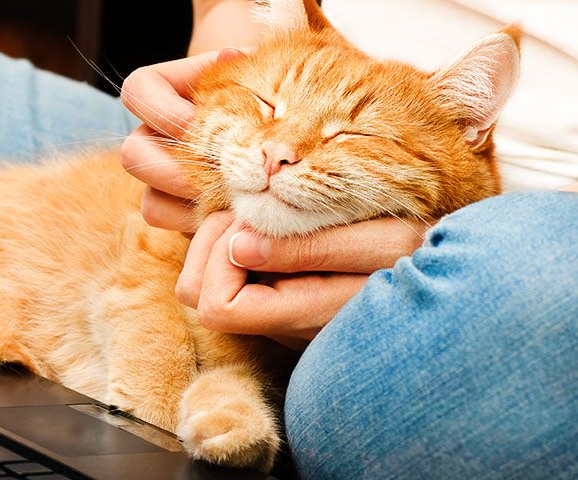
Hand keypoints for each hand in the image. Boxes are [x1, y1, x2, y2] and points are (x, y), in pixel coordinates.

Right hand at [120, 48, 248, 231]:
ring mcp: (164, 181)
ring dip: (189, 205)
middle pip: (132, 155)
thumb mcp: (259, 70)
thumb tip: (232, 56)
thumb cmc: (266, 87)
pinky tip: (238, 216)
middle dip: (171, 170)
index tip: (196, 120)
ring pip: (151, 203)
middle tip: (214, 174)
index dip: (159, 109)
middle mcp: (154, 137)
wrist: (274, 120)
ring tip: (232, 199)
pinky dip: (205, 227)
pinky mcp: (182, 212)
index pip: (137, 91)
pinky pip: (177, 229)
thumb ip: (247, 65)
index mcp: (163, 93)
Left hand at [175, 212, 428, 348]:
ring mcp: (269, 308)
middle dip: (211, 240)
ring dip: (219, 236)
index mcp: (296, 316)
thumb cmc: (421, 256)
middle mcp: (273, 321)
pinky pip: (228, 268)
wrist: (446, 277)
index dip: (219, 261)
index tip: (253, 226)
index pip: (216, 307)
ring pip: (203, 280)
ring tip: (262, 214)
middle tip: (252, 211)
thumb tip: (239, 248)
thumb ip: (309, 249)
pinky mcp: (273, 289)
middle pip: (195, 294)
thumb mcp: (379, 244)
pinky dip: (234, 237)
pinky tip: (270, 220)